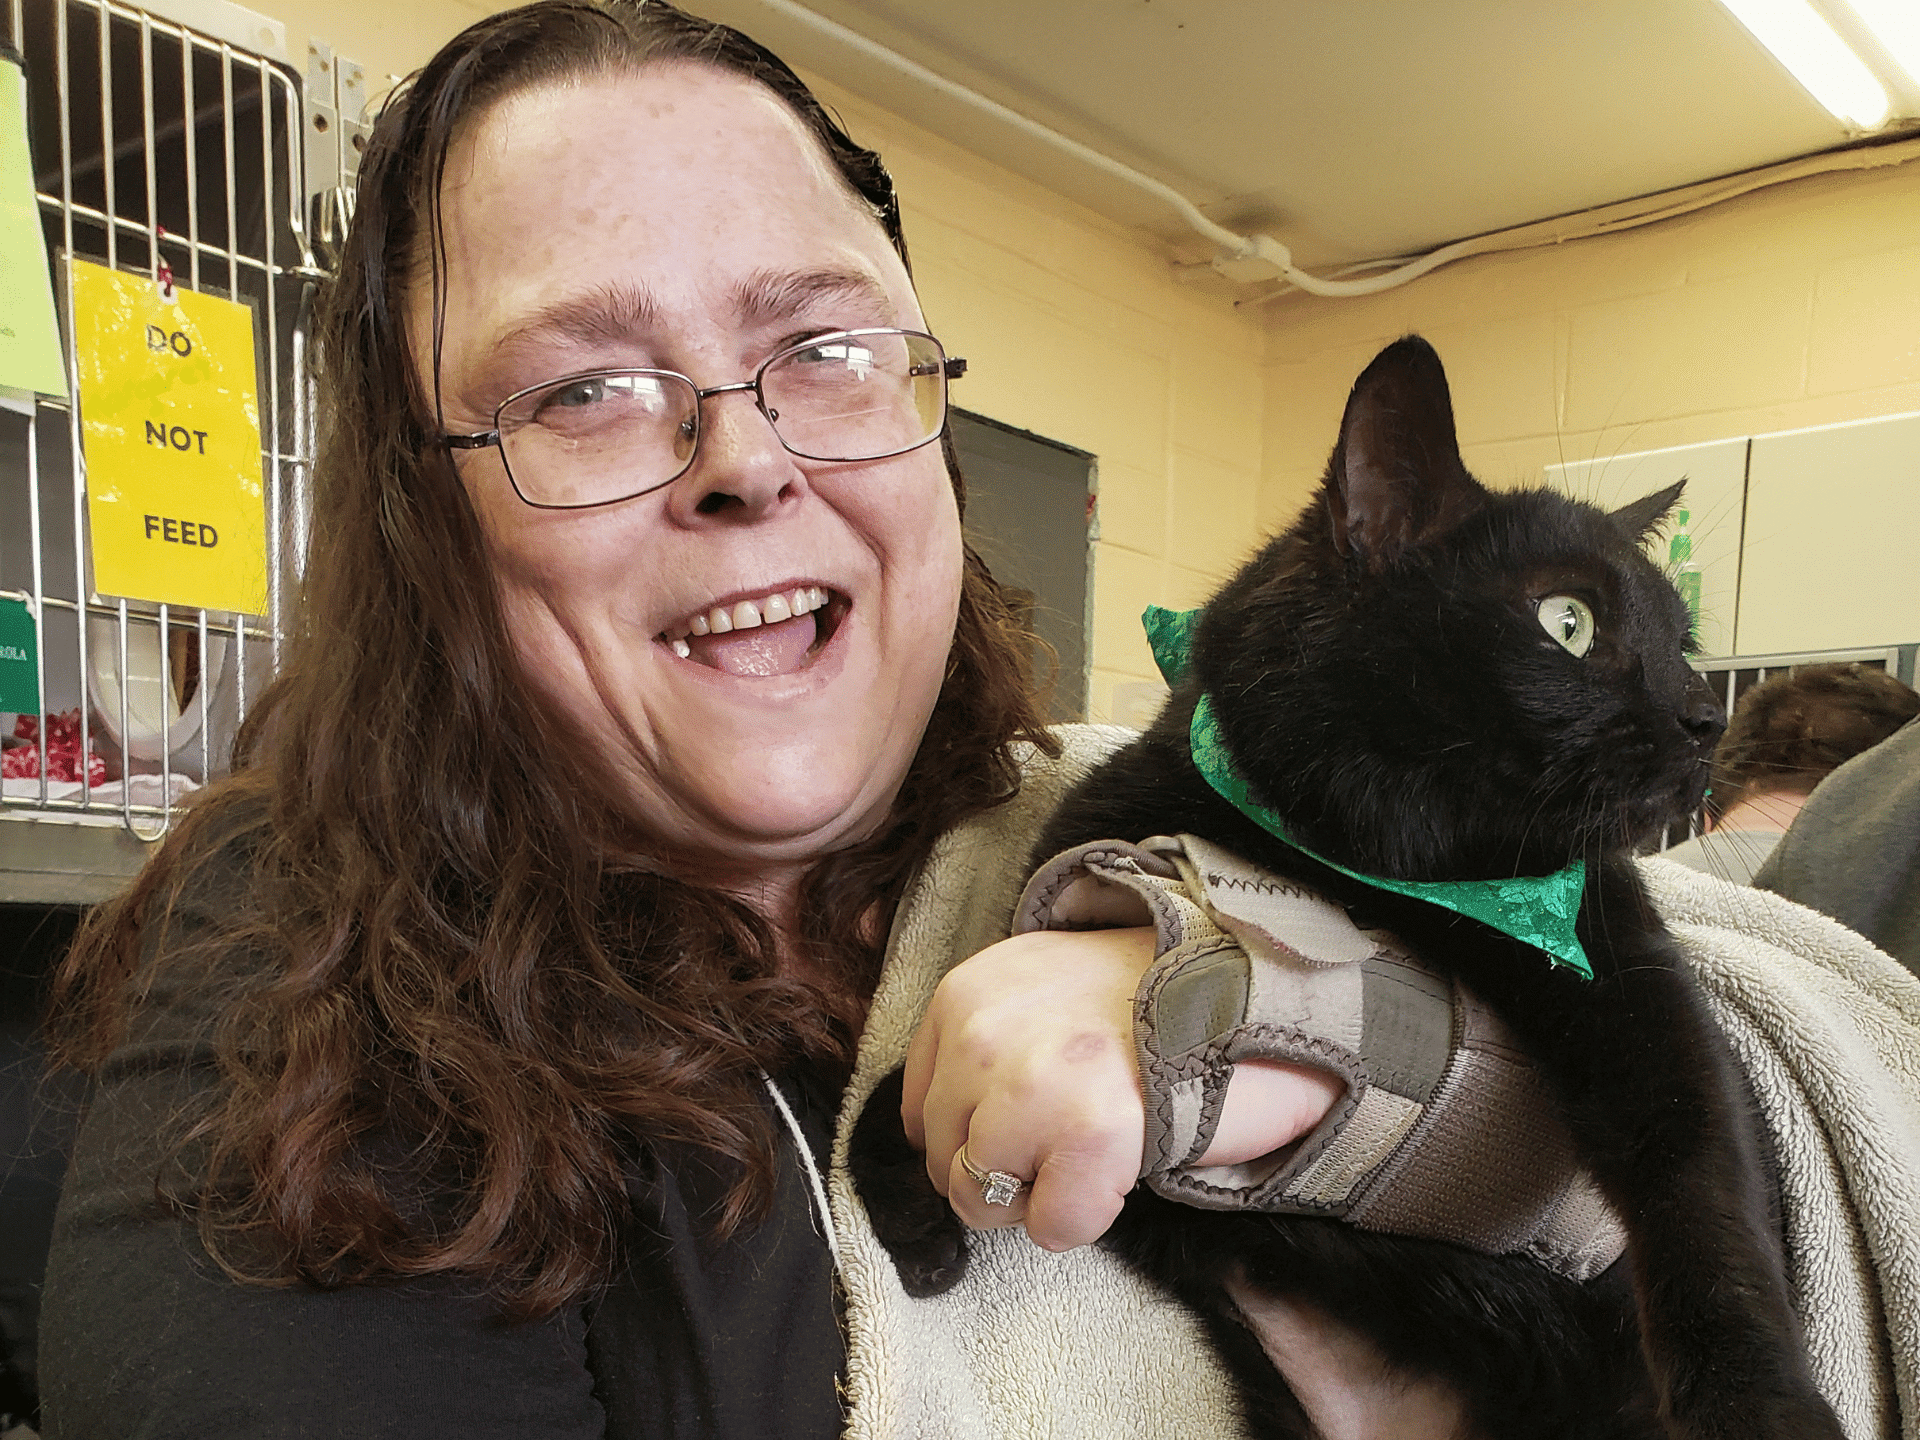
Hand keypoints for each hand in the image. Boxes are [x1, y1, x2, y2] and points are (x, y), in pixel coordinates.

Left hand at [901, 928, 1344, 1250]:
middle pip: (945, 1159)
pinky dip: (1085, 1218)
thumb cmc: (1148, 1000)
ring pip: (981, 1199)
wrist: (1251, 992)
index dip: (979, 1132)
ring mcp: (1031, 1085)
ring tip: (1095, 1148)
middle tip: (1073, 1134)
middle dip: (1006, 1169)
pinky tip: (1121, 1166)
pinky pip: (1050, 1227)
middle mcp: (982, 1034)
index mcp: (964, 992)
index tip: (1035, 1120)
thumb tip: (939, 1134)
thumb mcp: (1037, 986)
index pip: (921, 1110)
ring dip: (1040, 1195)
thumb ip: (980, 1041)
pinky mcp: (1088, 1135)